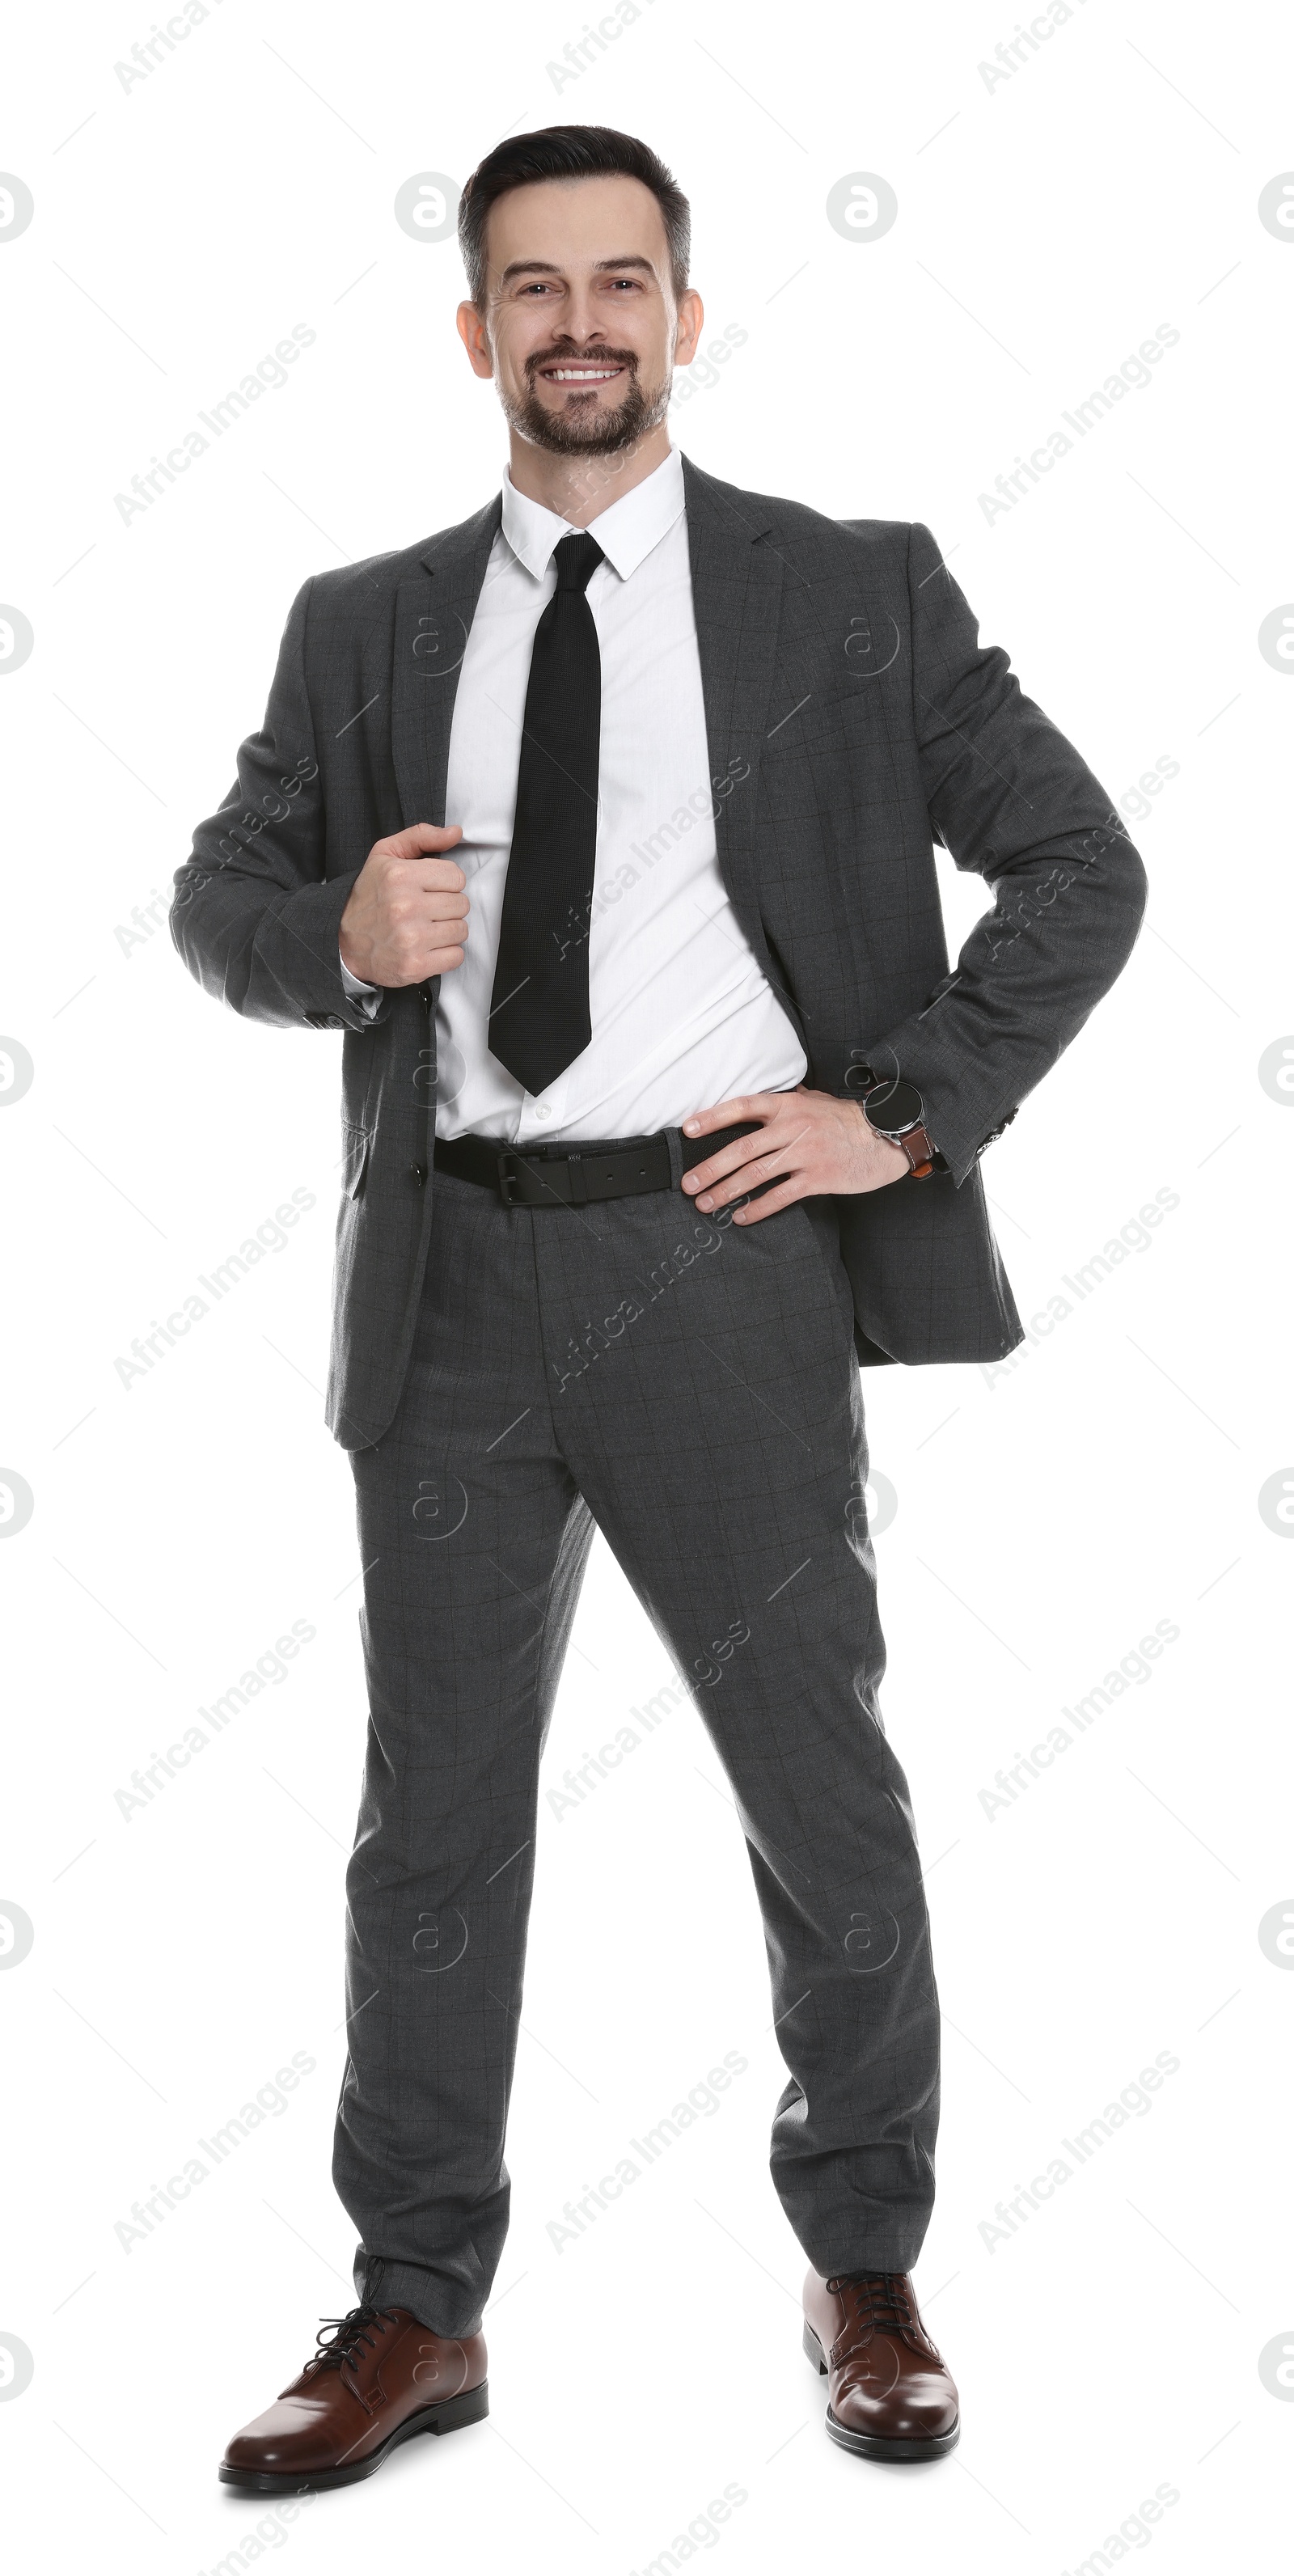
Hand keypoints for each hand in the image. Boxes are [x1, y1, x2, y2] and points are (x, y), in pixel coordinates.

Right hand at [339, 824, 468, 986]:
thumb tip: (456, 832)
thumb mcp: (385, 855)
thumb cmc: (368, 895)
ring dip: (448, 930)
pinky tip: (427, 947)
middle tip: (426, 910)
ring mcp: (411, 939)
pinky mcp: (415, 966)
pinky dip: (446, 953)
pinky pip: (456, 956)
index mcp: (400, 876)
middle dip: (447, 906)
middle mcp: (405, 907)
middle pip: (461, 904)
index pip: (456, 877)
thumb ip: (421, 836)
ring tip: (425, 928)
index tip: (430, 889)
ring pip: (461, 930)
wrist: (342, 941)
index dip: (446, 883)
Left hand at [681, 1084, 907, 1223]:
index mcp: (788, 1106)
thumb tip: (772, 1097)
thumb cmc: (849, 1120)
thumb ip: (792, 1100)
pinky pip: (781, 1196)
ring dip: (727, 1191)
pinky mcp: (818, 1178)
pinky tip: (742, 1217)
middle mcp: (793, 1128)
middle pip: (742, 1149)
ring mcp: (805, 1154)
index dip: (712, 1118)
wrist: (886, 1137)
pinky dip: (758, 1209)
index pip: (742, 1107)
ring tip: (706, 1204)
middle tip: (689, 1184)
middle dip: (710, 1168)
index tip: (687, 1130)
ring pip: (756, 1175)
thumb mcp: (817, 1100)